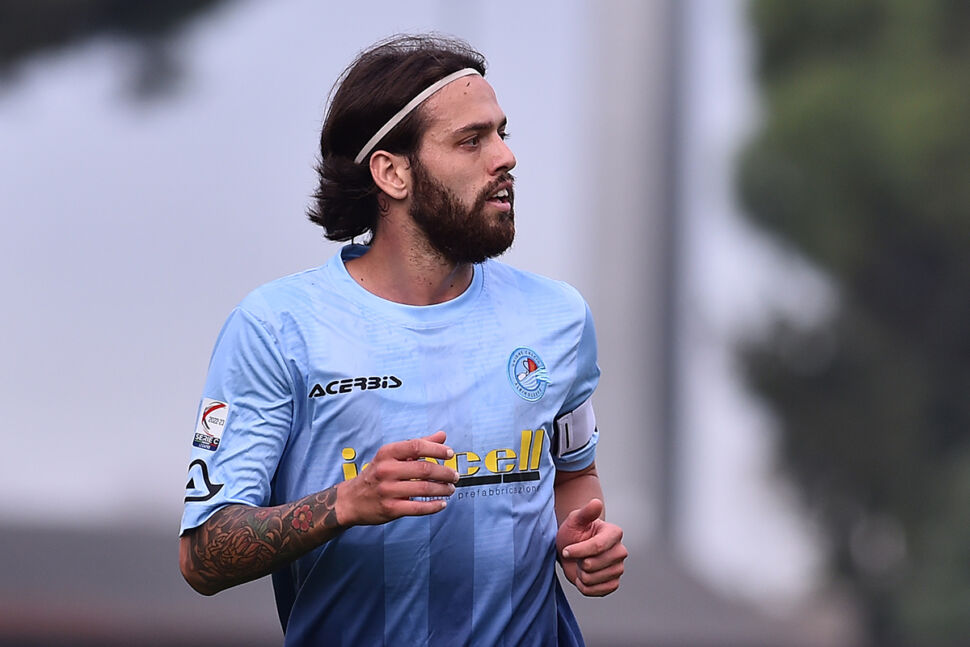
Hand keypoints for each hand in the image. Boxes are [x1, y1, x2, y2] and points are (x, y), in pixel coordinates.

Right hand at [335, 431, 458, 526]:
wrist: (351, 500)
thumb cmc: (377, 474)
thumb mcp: (392, 456)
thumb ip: (418, 445)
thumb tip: (443, 436)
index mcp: (387, 453)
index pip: (416, 446)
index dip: (436, 449)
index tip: (450, 454)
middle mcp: (386, 470)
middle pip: (424, 469)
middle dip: (445, 472)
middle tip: (455, 475)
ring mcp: (387, 490)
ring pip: (424, 488)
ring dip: (443, 489)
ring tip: (451, 488)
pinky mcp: (390, 509)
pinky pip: (418, 507)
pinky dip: (434, 506)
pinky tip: (442, 504)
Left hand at [556, 498, 626, 595]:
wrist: (571, 550)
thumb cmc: (573, 533)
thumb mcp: (575, 520)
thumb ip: (586, 512)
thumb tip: (596, 502)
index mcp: (614, 533)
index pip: (597, 546)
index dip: (578, 551)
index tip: (566, 550)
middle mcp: (620, 551)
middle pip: (593, 564)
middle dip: (578, 562)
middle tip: (577, 556)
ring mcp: (618, 568)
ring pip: (592, 579)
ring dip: (580, 574)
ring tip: (581, 564)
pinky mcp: (613, 583)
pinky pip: (596, 591)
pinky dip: (585, 586)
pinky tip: (584, 576)